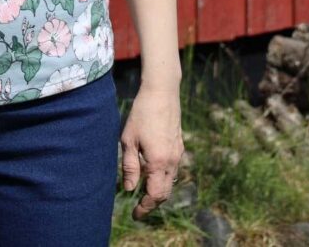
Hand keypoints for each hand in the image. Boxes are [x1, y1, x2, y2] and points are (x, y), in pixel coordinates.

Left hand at [119, 83, 183, 219]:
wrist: (162, 93)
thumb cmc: (141, 114)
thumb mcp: (129, 140)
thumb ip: (129, 166)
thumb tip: (129, 189)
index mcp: (158, 162)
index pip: (155, 195)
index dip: (145, 208)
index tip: (136, 215)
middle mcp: (172, 161)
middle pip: (165, 193)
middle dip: (152, 203)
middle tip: (139, 208)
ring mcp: (178, 154)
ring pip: (171, 182)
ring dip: (159, 190)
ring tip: (144, 192)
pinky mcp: (179, 146)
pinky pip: (173, 170)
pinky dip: (164, 178)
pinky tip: (153, 172)